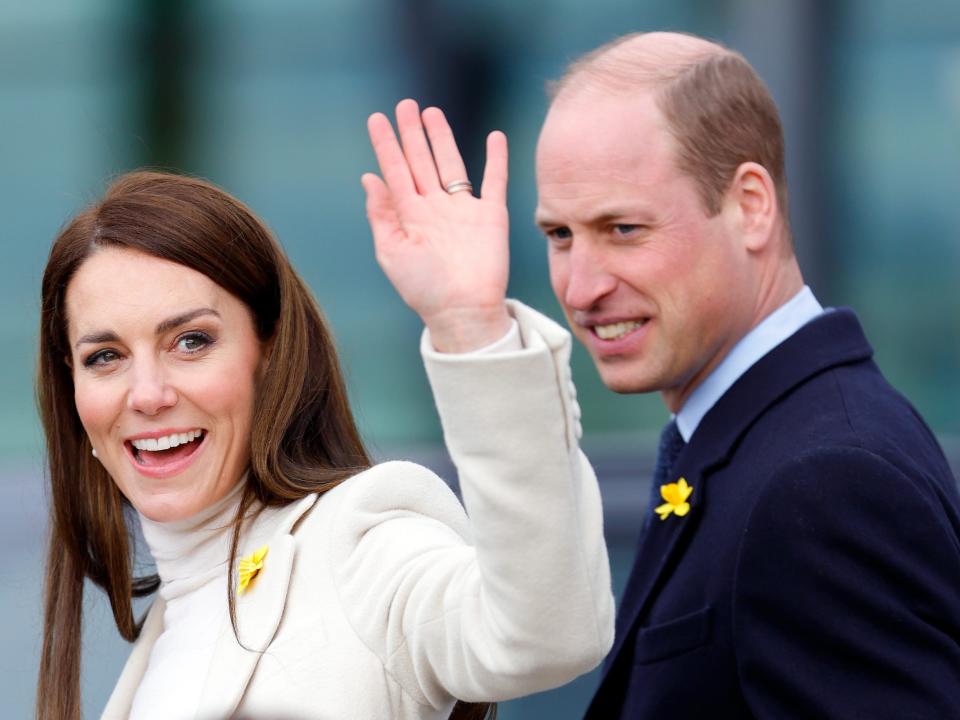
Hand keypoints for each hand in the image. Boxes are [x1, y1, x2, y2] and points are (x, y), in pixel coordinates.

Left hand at [362, 99, 510, 352]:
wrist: (462, 311)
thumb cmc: (424, 289)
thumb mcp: (392, 253)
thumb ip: (381, 214)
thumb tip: (369, 177)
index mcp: (410, 216)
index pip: (395, 172)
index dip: (386, 145)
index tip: (377, 118)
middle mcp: (435, 209)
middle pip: (421, 161)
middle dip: (412, 133)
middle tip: (405, 105)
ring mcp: (464, 210)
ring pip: (452, 164)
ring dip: (443, 138)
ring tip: (432, 112)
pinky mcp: (491, 217)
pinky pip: (494, 181)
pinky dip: (496, 159)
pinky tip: (495, 136)